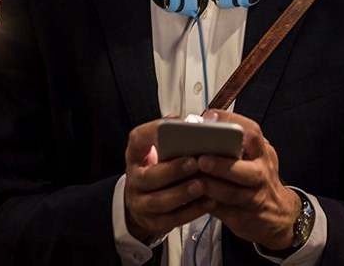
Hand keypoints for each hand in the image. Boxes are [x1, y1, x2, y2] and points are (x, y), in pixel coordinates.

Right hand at [123, 118, 210, 241]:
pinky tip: (208, 201)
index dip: (153, 131)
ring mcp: (141, 203)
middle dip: (173, 170)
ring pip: (159, 201)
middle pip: (149, 176)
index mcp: (137, 155)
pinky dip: (191, 211)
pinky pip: (171, 220)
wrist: (143, 202)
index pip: (137, 139)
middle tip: (193, 163)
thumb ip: (174, 137)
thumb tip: (193, 122)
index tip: (175, 124)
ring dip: (182, 193)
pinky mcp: (152, 222)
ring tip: (202, 185)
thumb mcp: (160, 150)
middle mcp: (135, 179)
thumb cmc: (159, 169)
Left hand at [191, 110, 300, 250]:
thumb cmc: (259, 179)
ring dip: (211, 186)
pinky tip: (193, 197)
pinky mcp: (243, 218)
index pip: (252, 133)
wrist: (279, 215)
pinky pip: (223, 211)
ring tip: (194, 180)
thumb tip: (197, 125)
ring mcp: (254, 197)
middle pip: (245, 169)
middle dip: (222, 164)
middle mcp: (261, 174)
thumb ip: (234, 144)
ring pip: (233, 193)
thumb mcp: (255, 157)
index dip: (231, 123)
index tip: (209, 118)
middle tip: (202, 160)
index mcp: (262, 153)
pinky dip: (207, 204)